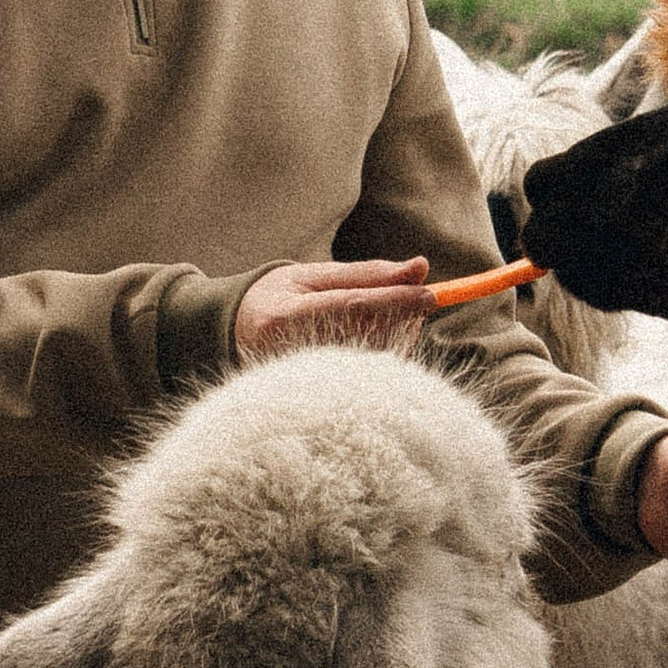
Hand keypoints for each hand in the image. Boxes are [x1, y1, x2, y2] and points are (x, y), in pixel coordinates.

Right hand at [233, 256, 435, 362]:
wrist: (238, 335)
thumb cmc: (278, 297)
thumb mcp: (315, 276)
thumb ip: (368, 274)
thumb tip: (419, 268)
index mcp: (283, 317)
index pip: (352, 308)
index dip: (395, 301)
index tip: (430, 294)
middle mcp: (290, 354)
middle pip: (367, 335)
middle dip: (401, 315)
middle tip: (414, 297)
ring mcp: (304, 382)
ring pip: (375, 358)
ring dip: (398, 333)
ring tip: (385, 314)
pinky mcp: (320, 399)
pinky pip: (371, 377)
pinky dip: (387, 353)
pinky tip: (375, 339)